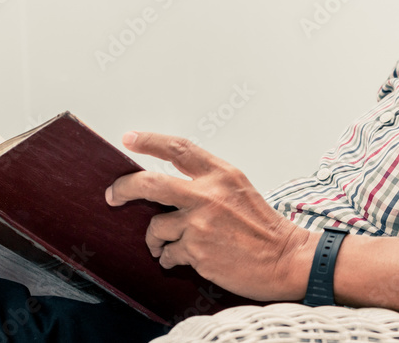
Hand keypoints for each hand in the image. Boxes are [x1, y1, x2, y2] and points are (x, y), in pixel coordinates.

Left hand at [106, 131, 316, 301]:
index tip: (128, 139)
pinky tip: (183, 258)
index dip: (149, 141)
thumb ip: (206, 183)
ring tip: (165, 245)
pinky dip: (170, 257)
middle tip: (113, 195)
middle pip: (150, 183)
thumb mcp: (238, 188)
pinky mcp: (197, 251)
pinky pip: (168, 253)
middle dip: (124, 188)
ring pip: (156, 227)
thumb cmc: (262, 226)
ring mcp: (200, 223)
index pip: (177, 149)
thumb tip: (167, 188)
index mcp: (220, 174)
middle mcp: (208, 194)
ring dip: (156, 239)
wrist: (285, 258)